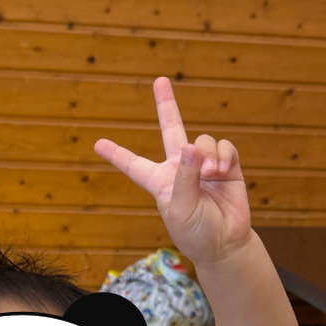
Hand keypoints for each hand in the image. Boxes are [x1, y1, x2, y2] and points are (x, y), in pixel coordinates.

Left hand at [94, 76, 250, 266]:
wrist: (226, 244)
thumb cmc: (196, 232)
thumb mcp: (181, 208)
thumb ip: (184, 176)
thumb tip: (192, 145)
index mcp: (159, 182)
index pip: (134, 165)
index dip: (117, 154)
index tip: (98, 144)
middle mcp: (179, 168)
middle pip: (171, 129)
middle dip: (167, 105)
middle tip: (160, 81)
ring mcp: (203, 165)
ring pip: (201, 140)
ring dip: (205, 155)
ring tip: (209, 175)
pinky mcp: (227, 166)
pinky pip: (223, 146)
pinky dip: (222, 155)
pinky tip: (220, 171)